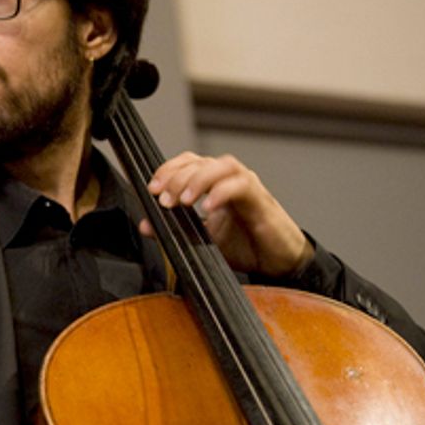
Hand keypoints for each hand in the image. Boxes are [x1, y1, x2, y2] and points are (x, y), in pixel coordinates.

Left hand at [143, 152, 312, 277]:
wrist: (277, 262)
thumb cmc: (245, 245)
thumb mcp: (202, 239)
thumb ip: (174, 229)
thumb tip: (146, 224)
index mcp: (214, 183)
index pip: (188, 163)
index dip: (168, 170)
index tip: (152, 189)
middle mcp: (230, 179)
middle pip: (201, 161)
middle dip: (178, 177)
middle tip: (165, 199)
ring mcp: (246, 186)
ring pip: (222, 166)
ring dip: (199, 179)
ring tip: (184, 200)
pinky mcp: (261, 199)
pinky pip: (241, 185)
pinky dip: (222, 193)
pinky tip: (208, 208)